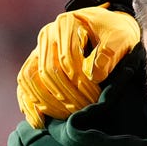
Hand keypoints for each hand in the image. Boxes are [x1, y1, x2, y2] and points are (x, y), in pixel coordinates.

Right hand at [17, 5, 139, 127]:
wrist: (108, 28)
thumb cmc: (116, 33)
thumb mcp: (121, 38)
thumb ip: (109, 53)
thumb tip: (93, 76)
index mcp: (67, 24)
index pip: (67, 58)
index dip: (80, 81)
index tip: (95, 97)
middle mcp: (47, 35)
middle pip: (48, 70)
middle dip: (66, 94)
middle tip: (83, 109)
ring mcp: (37, 49)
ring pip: (31, 78)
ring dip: (47, 101)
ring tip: (66, 116)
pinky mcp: (34, 62)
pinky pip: (25, 84)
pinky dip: (29, 102)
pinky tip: (39, 121)